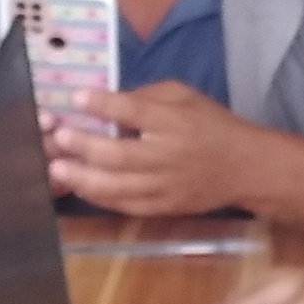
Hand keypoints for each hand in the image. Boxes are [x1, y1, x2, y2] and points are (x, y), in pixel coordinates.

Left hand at [46, 81, 258, 218]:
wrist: (244, 167)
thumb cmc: (211, 124)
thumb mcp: (185, 96)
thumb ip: (148, 96)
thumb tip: (107, 101)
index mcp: (175, 122)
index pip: (136, 112)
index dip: (104, 104)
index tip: (77, 97)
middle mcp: (168, 156)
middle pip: (120, 154)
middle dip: (85, 146)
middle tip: (59, 138)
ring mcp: (165, 186)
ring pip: (118, 187)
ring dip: (84, 178)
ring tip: (58, 169)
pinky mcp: (163, 207)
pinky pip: (126, 206)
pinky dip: (100, 198)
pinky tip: (81, 187)